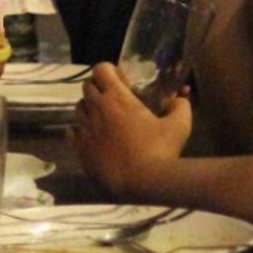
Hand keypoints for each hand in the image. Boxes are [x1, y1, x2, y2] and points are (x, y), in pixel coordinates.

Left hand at [72, 62, 191, 198]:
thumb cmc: (161, 151)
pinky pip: (72, 132)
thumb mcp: (179, 125)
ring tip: (105, 120)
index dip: (110, 71)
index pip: (100, 69)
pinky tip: (94, 138)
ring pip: (78, 108)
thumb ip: (180, 106)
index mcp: (117, 97)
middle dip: (99, 89)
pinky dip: (80, 131)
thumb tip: (179, 98)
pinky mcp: (80, 150)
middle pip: (87, 87)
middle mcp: (97, 109)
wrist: (144, 183)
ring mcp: (85, 129)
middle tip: (115, 101)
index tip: (123, 82)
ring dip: (90, 109)